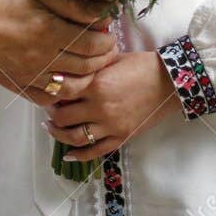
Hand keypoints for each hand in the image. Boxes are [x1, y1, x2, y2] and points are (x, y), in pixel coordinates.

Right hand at [0, 0, 117, 104]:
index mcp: (50, 31)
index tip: (109, 36)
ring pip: (70, 88)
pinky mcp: (17, 85)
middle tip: (106, 51)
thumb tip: (104, 1)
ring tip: (89, 68)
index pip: (92, 45)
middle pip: (86, 67)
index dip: (106, 42)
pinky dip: (60, 94)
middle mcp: (43, 58)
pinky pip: (46, 99)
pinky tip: (63, 82)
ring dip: (86, 79)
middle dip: (102, 59)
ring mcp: (30, 75)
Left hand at [42, 50, 180, 160]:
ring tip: (52, 128)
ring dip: (59, 135)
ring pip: (75, 138)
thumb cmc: (140, 66)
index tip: (46, 92)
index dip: (49, 94)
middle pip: (63, 118)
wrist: (169, 82)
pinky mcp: (121, 137)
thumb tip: (66, 74)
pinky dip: (79, 155)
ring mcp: (111, 125)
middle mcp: (100, 107)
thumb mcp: (110, 60)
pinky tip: (68, 154)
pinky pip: (96, 151)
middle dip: (51, 115)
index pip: (61, 94)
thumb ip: (88, 68)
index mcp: (96, 85)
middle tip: (48, 110)